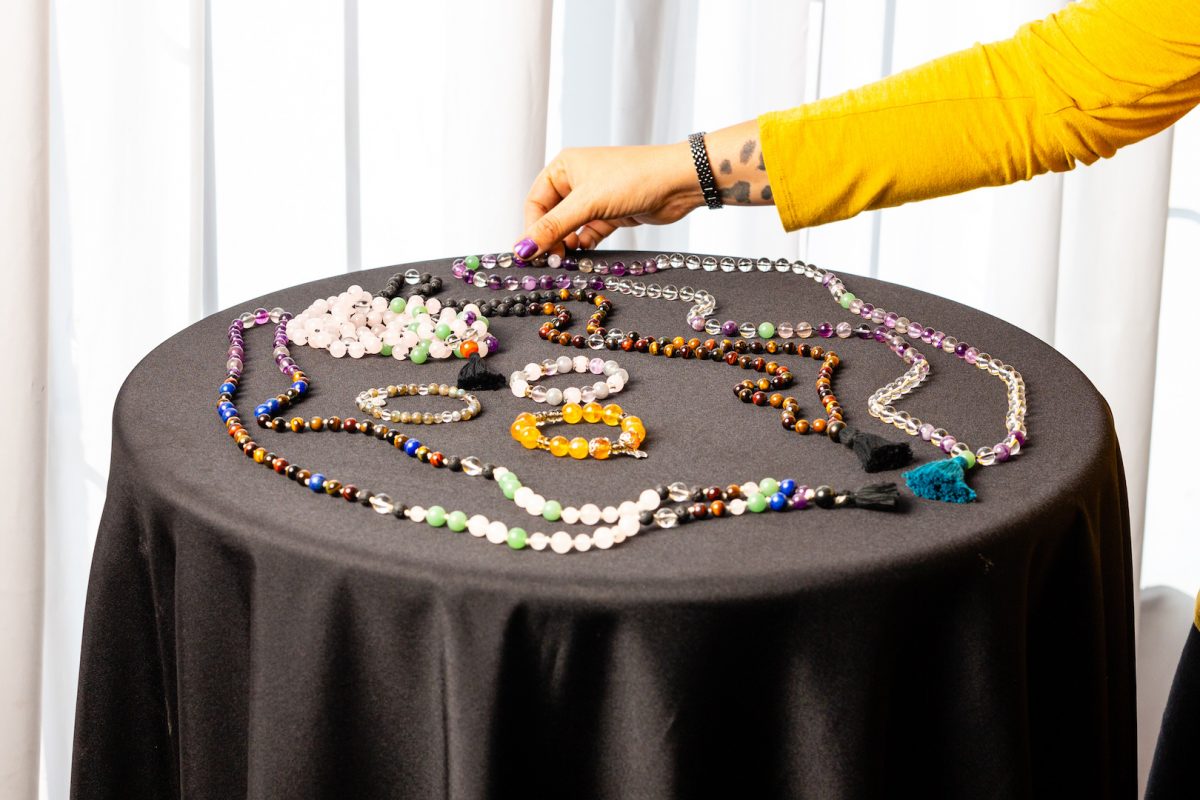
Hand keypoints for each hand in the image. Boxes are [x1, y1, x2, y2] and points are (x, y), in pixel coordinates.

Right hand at [515, 142, 702, 258]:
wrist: (678, 183)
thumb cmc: (633, 179)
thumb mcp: (587, 204)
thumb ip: (553, 227)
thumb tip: (521, 250)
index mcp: (564, 167)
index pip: (535, 202)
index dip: (532, 228)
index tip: (532, 255)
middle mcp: (577, 180)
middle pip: (551, 216)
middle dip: (549, 239)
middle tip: (551, 262)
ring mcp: (595, 198)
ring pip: (570, 227)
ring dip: (566, 245)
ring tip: (567, 260)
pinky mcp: (611, 214)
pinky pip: (588, 233)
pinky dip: (584, 245)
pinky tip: (583, 254)